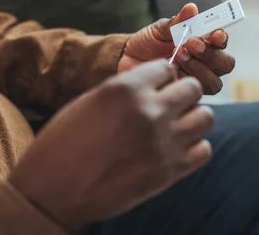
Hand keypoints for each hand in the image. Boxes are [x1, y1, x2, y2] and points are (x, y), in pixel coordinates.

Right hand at [9, 60, 213, 231]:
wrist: (53, 191)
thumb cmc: (63, 142)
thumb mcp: (91, 101)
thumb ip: (127, 90)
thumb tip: (155, 85)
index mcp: (126, 89)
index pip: (167, 67)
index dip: (161, 77)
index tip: (156, 86)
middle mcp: (150, 111)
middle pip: (192, 88)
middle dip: (182, 93)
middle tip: (168, 105)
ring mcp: (163, 142)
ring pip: (206, 116)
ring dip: (192, 117)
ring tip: (175, 125)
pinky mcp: (169, 171)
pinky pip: (204, 149)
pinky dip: (194, 147)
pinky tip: (175, 148)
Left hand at [119, 4, 235, 93]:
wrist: (128, 59)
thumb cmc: (148, 42)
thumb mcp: (160, 29)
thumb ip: (178, 22)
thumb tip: (192, 8)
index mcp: (204, 43)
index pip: (222, 42)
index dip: (221, 38)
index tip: (214, 34)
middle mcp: (206, 63)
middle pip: (225, 64)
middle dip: (211, 55)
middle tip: (191, 44)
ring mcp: (196, 81)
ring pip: (214, 82)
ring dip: (199, 68)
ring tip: (178, 55)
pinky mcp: (185, 96)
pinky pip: (196, 94)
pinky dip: (185, 80)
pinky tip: (171, 69)